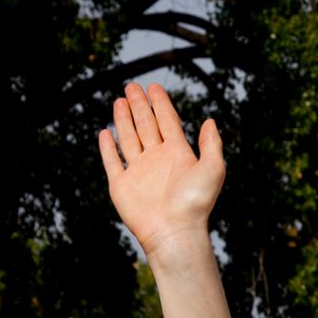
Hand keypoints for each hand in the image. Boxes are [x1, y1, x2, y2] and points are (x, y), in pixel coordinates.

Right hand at [97, 82, 224, 257]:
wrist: (174, 231)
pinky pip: (112, 162)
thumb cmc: (195, 203)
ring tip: (120, 100)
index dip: (161, 104)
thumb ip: (212, 144)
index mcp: (179, 155)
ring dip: (124, 120)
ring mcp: (139, 172)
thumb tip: (210, 120)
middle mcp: (158, 161)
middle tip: (132, 86)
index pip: (168, 122)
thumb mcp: (213, 169)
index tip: (154, 87)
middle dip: (140, 106)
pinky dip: (108, 148)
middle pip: (147, 126)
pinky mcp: (121, 184)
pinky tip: (105, 133)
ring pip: (129, 139)